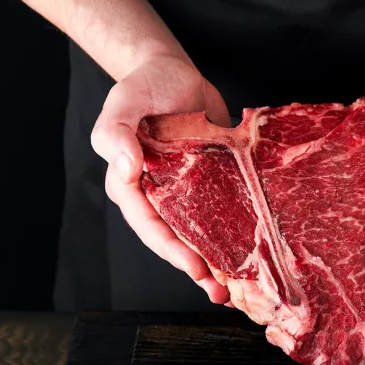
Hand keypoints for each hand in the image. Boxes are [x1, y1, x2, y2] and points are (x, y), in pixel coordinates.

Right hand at [91, 55, 231, 303]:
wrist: (173, 73)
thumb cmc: (143, 85)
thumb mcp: (123, 102)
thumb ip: (115, 133)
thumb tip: (126, 169)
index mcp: (130, 182)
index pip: (146, 222)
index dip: (168, 248)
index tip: (193, 266)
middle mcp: (155, 193)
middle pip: (171, 238)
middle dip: (193, 267)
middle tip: (218, 291)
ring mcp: (183, 190)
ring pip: (195, 232)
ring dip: (213, 260)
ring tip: (235, 289)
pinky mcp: (207, 181)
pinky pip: (216, 211)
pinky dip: (228, 233)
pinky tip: (249, 253)